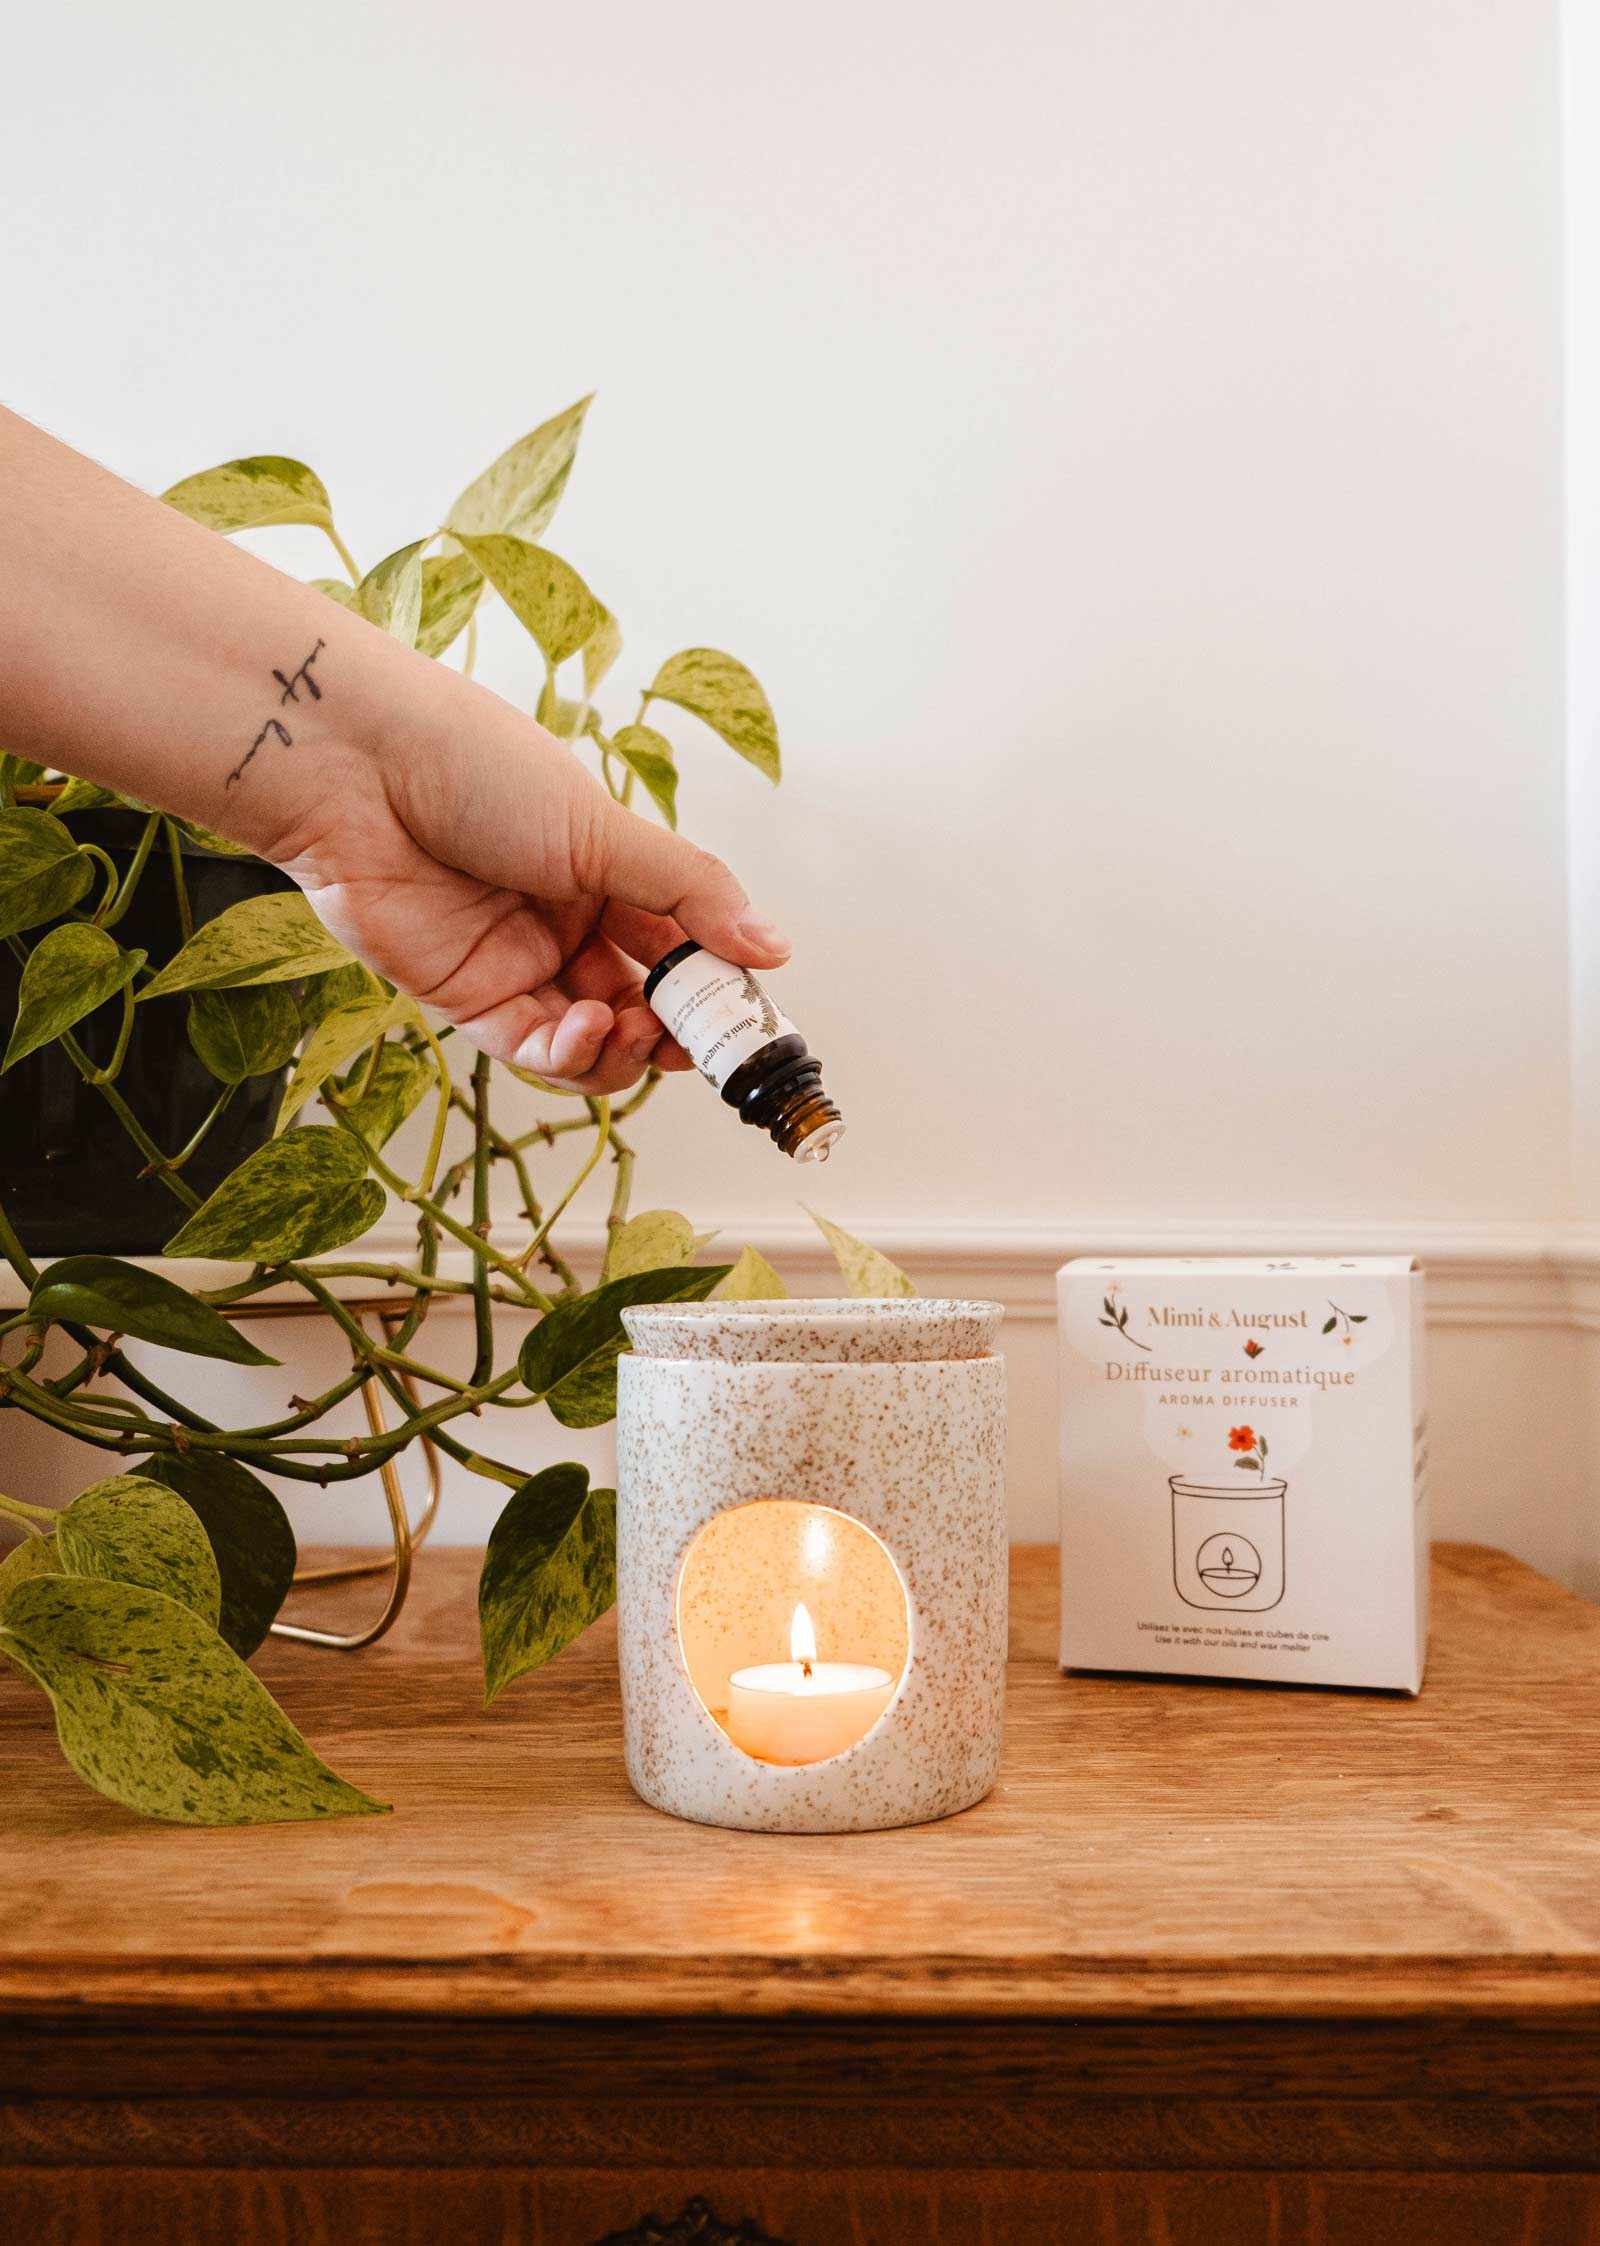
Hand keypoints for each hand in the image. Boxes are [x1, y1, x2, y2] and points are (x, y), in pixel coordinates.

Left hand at [265, 670, 789, 1093]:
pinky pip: (532, 1051)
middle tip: (700, 1037)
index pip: (680, 944)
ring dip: (623, 1049)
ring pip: (591, 1042)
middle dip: (675, 1029)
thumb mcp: (606, 830)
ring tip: (633, 1030)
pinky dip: (568, 1053)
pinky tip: (583, 1025)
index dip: (714, 982)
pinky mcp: (465, 997)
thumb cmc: (475, 770)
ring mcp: (516, 962)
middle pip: (640, 1002)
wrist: (359, 771)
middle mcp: (564, 920)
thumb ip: (692, 893)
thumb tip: (775, 947)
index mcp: (605, 871)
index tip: (747, 1006)